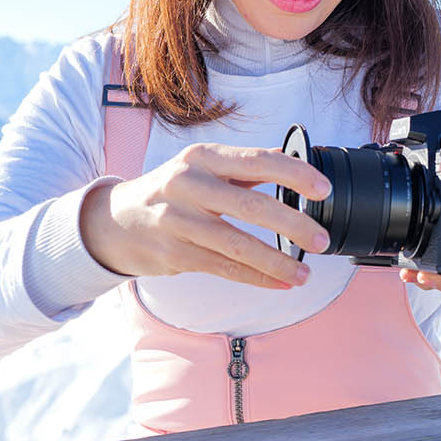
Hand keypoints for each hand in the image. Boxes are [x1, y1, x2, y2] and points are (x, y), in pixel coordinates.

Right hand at [80, 143, 332, 287]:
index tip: (324, 189)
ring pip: (237, 244)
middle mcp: (188, 185)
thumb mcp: (201, 167)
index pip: (257, 160)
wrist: (116, 221)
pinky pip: (224, 268)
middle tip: (321, 240)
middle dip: (293, 225)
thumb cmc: (171, 190)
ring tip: (305, 273)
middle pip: (250, 206)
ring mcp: (178, 221)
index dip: (295, 174)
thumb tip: (297, 165)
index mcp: (203, 157)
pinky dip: (256, 277)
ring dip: (277, 262)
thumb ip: (245, 167)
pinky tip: (281, 283)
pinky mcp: (175, 254)